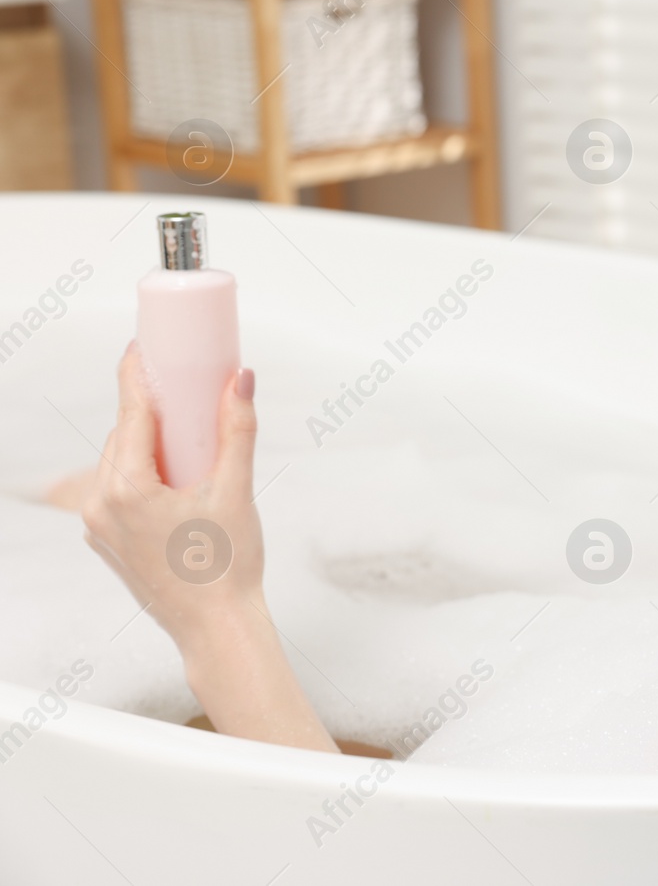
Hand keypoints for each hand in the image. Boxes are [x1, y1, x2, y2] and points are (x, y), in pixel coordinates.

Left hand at [82, 343, 336, 753]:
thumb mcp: (236, 489)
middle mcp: (101, 505)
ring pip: (118, 464)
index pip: (130, 413)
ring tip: (186, 438)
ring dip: (147, 444)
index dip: (138, 374)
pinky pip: (117, 491)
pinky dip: (141, 474)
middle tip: (182, 390)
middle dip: (151, 410)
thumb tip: (240, 381)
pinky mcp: (107, 541)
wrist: (216, 627)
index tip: (143, 348)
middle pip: (123, 436)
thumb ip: (237, 429)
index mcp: (128, 488)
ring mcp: (99, 527)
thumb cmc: (226, 570)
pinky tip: (174, 477)